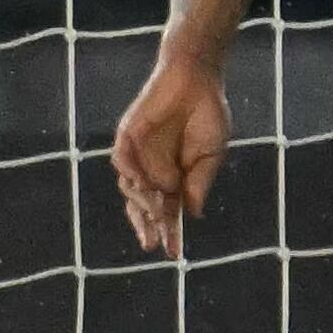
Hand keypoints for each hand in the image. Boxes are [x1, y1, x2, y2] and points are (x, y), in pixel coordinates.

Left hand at [110, 55, 228, 257]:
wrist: (197, 79)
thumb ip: (199, 183)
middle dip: (147, 225)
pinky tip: (145, 185)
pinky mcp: (127, 135)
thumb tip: (191, 214)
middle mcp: (153, 170)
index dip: (169, 232)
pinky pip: (122, 160)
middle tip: (152, 243)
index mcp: (175, 178)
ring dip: (143, 203)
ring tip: (158, 212)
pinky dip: (132, 174)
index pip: (168, 211)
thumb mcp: (211, 155)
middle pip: (143, 206)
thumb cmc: (207, 115)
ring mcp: (138, 154)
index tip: (173, 253)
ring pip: (130, 188)